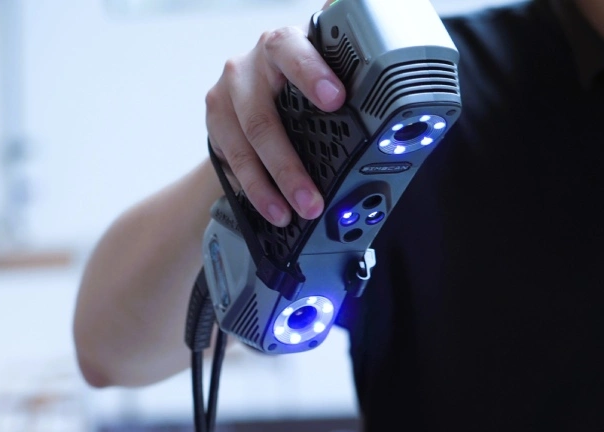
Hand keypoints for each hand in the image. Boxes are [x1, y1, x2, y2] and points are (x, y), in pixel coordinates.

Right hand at [205, 18, 344, 226]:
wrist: (249, 85)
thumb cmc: (294, 78)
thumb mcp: (318, 68)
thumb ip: (345, 75)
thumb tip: (388, 99)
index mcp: (280, 46)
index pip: (292, 52)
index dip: (312, 75)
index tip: (335, 100)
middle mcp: (247, 68)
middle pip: (261, 118)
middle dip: (288, 165)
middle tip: (312, 199)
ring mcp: (226, 96)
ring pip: (244, 147)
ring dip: (268, 187)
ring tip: (290, 213)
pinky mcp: (215, 123)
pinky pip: (232, 161)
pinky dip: (254, 190)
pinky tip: (270, 207)